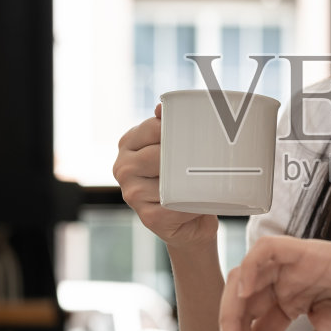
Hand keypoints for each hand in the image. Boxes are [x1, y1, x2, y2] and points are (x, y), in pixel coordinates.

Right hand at [112, 104, 218, 250]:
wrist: (191, 223)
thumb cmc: (183, 178)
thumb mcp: (176, 148)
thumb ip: (170, 126)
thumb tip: (161, 107)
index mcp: (129, 143)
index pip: (153, 128)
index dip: (177, 129)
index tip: (198, 132)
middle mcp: (123, 167)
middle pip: (156, 155)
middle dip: (183, 157)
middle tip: (207, 157)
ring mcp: (132, 194)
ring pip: (166, 181)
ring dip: (190, 182)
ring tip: (205, 179)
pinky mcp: (148, 217)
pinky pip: (175, 206)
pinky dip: (193, 204)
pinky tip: (199, 202)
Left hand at [218, 235, 330, 330]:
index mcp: (291, 302)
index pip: (254, 326)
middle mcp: (288, 282)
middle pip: (243, 302)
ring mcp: (295, 266)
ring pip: (246, 275)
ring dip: (232, 307)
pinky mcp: (306, 251)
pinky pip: (266, 249)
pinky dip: (250, 268)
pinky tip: (246, 295)